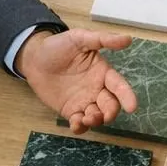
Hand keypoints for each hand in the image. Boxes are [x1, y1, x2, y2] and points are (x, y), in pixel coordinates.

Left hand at [17, 28, 138, 132]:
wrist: (34, 58)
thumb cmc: (58, 46)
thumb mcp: (80, 38)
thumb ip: (103, 39)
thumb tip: (128, 39)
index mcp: (103, 72)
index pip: (119, 86)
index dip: (127, 96)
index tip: (132, 107)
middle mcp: (97, 89)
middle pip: (111, 105)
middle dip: (110, 113)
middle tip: (102, 115)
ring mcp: (84, 101)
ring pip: (97, 116)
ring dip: (96, 121)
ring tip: (86, 119)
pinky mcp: (70, 111)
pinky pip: (79, 122)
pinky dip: (80, 127)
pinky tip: (76, 124)